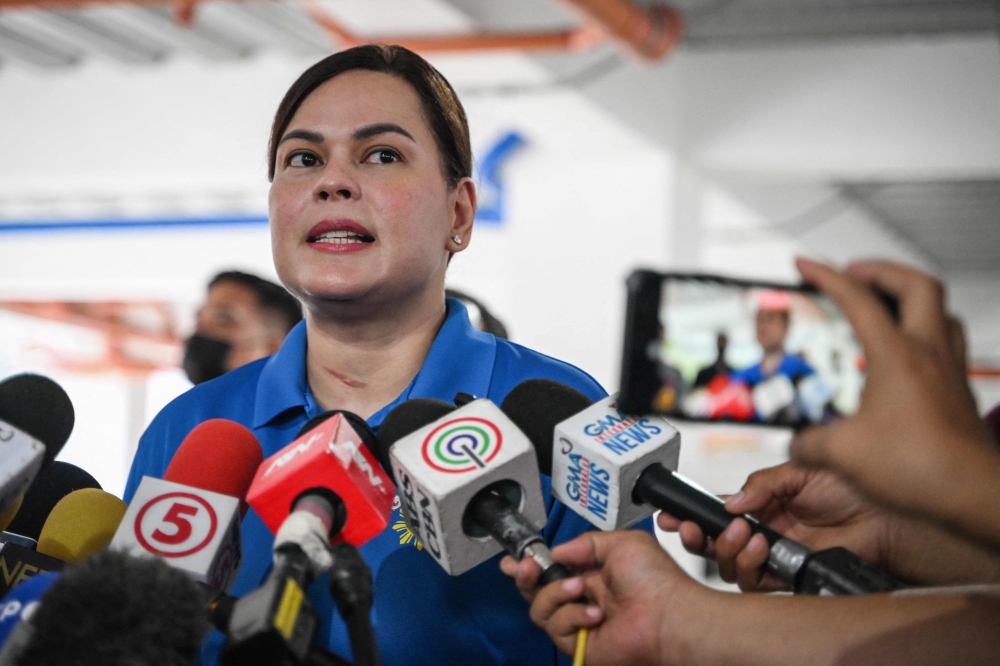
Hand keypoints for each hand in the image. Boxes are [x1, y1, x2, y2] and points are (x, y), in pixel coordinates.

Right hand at [524, 531, 709, 664]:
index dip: (532, 564)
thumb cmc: (656, 580)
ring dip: (555, 593)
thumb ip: (583, 543)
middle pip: (538, 591)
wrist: (669, 614)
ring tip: (580, 587)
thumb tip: (557, 551)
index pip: (553, 569)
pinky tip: (595, 614)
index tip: (516, 559)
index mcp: (593, 575)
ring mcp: (580, 623)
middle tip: (526, 568)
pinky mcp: (579, 644)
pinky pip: (556, 628)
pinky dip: (572, 616)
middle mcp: (584, 599)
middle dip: (527, 577)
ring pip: (540, 609)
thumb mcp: (620, 543)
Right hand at [658, 462, 891, 590]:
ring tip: (741, 533)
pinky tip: (760, 547)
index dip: (690, 515)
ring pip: (729, 568)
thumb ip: (761, 484)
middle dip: (695, 537)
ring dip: (725, 551)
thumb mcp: (800, 471)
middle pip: (714, 545)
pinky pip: (755, 583)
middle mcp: (763, 532)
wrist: (885, 517)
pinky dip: (749, 566)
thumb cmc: (852, 490)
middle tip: (690, 528)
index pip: (717, 512)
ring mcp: (774, 557)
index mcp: (762, 505)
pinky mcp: (789, 577)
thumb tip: (729, 502)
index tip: (670, 514)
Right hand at [789, 258, 999, 548]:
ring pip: (942, 311)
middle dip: (882, 270)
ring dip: (912, 297)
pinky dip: (926, 333)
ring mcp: (950, 371)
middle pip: (917, 284)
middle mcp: (928, 354)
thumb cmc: (922, 468)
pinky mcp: (960, 394)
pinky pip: (949, 344)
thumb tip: (798, 445)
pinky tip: (910, 355)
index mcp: (896, 355)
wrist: (974, 494)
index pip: (857, 298)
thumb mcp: (843, 454)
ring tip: (888, 303)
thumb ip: (810, 444)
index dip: (826, 275)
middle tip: (856, 272)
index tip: (806, 264)